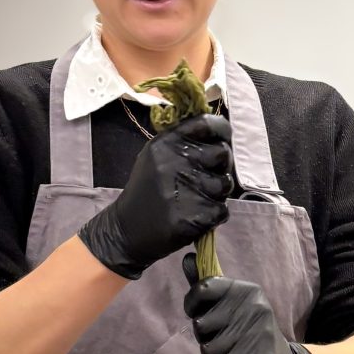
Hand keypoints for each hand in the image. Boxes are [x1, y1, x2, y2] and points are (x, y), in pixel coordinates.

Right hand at [78, 112, 233, 278]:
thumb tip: (218, 133)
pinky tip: (195, 216)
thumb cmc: (147, 191)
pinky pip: (222, 210)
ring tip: (196, 199)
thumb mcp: (156, 156)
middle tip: (205, 177)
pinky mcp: (196, 215)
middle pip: (223, 154)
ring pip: (225, 184)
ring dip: (217, 194)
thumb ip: (183, 143)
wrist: (128, 229)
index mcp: (167, 142)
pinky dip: (214, 216)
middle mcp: (178, 160)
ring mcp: (188, 188)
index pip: (208, 124)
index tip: (224, 137)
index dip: (222, 130)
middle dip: (221, 166)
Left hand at [183, 254, 324, 353]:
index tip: (198, 314)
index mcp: (247, 290)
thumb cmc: (249, 333)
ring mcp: (258, 333)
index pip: (203, 289)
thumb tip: (187, 259)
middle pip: (200, 325)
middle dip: (206, 337)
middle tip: (224, 340)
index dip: (192, 305)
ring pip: (207, 350)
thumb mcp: (234, 306)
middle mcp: (255, 307)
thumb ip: (209, 288)